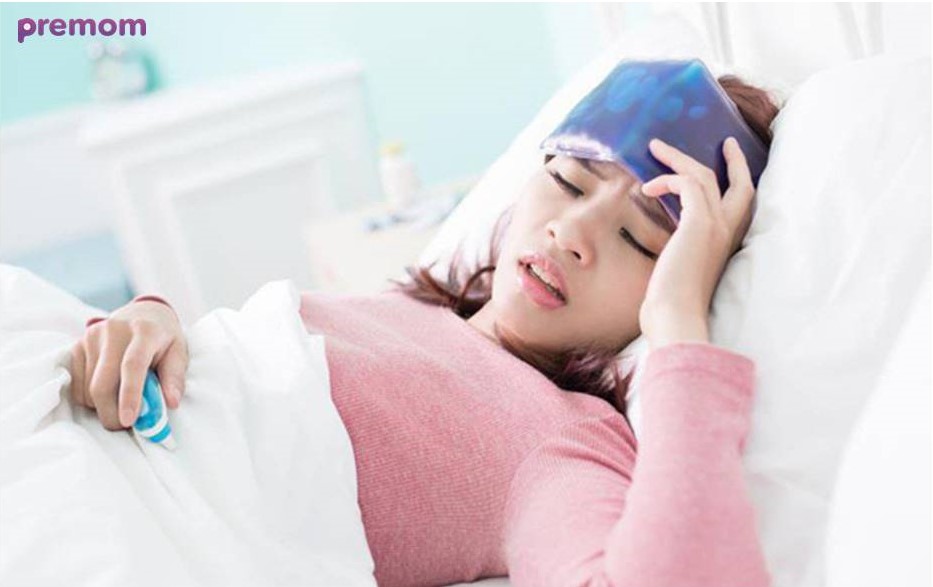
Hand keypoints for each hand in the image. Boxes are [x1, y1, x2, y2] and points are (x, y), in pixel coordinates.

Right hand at [69, 300, 187, 430]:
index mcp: (145, 331)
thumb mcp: (179, 352)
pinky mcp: (77, 345)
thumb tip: (170, 403)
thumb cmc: (163, 339)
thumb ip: (174, 378)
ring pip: (88, 388)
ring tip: (120, 401)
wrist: (143, 314)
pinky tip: (107, 390)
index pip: (132, 366)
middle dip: (111, 413)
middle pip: (102, 383)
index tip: (129, 421)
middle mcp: (114, 331)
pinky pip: (76, 384)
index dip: (130, 396)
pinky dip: (89, 398)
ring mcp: (92, 336)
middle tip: (124, 425)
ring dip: (102, 406)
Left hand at [638, 137, 756, 348]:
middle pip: (738, 182)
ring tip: (655, 147)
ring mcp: (717, 225)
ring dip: (678, 158)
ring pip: (704, 176)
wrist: (676, 316)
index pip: (743, 203)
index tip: (731, 158)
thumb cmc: (672, 303)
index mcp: (727, 242)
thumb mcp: (681, 269)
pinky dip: (665, 181)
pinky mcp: (699, 223)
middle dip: (730, 159)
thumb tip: (669, 248)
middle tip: (722, 140)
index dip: (739, 178)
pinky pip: (685, 183)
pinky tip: (646, 190)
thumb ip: (683, 251)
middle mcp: (729, 231)